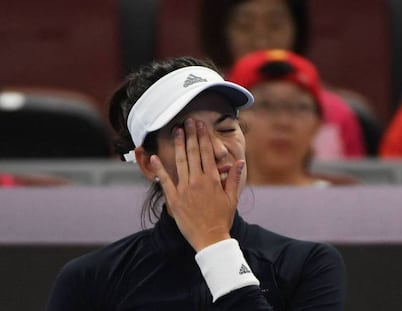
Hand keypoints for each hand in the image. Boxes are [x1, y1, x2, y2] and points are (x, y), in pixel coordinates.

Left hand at [150, 118, 244, 251]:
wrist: (210, 238)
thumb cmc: (222, 218)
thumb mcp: (232, 198)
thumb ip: (235, 178)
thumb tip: (240, 161)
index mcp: (213, 179)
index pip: (207, 153)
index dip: (203, 137)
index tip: (200, 125)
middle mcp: (198, 181)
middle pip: (193, 153)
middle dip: (190, 135)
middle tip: (187, 121)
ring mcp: (185, 189)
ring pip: (180, 162)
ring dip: (178, 145)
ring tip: (176, 131)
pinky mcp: (174, 199)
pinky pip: (165, 181)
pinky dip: (159, 169)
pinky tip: (154, 157)